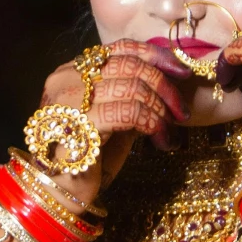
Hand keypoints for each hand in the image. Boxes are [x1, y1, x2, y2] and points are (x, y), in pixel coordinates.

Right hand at [36, 41, 188, 195]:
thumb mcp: (111, 118)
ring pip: (132, 87)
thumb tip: (166, 82)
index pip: (119, 49)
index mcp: (71, 72)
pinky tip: (161, 138)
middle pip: (129, 65)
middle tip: (181, 108)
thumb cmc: (88, 157)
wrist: (59, 192)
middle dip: (163, 84)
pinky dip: (152, 122)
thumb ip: (129, 96)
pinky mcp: (81, 123)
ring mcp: (71, 99)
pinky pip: (129, 111)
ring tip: (171, 126)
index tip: (180, 71)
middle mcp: (68, 79)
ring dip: (160, 107)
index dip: (154, 55)